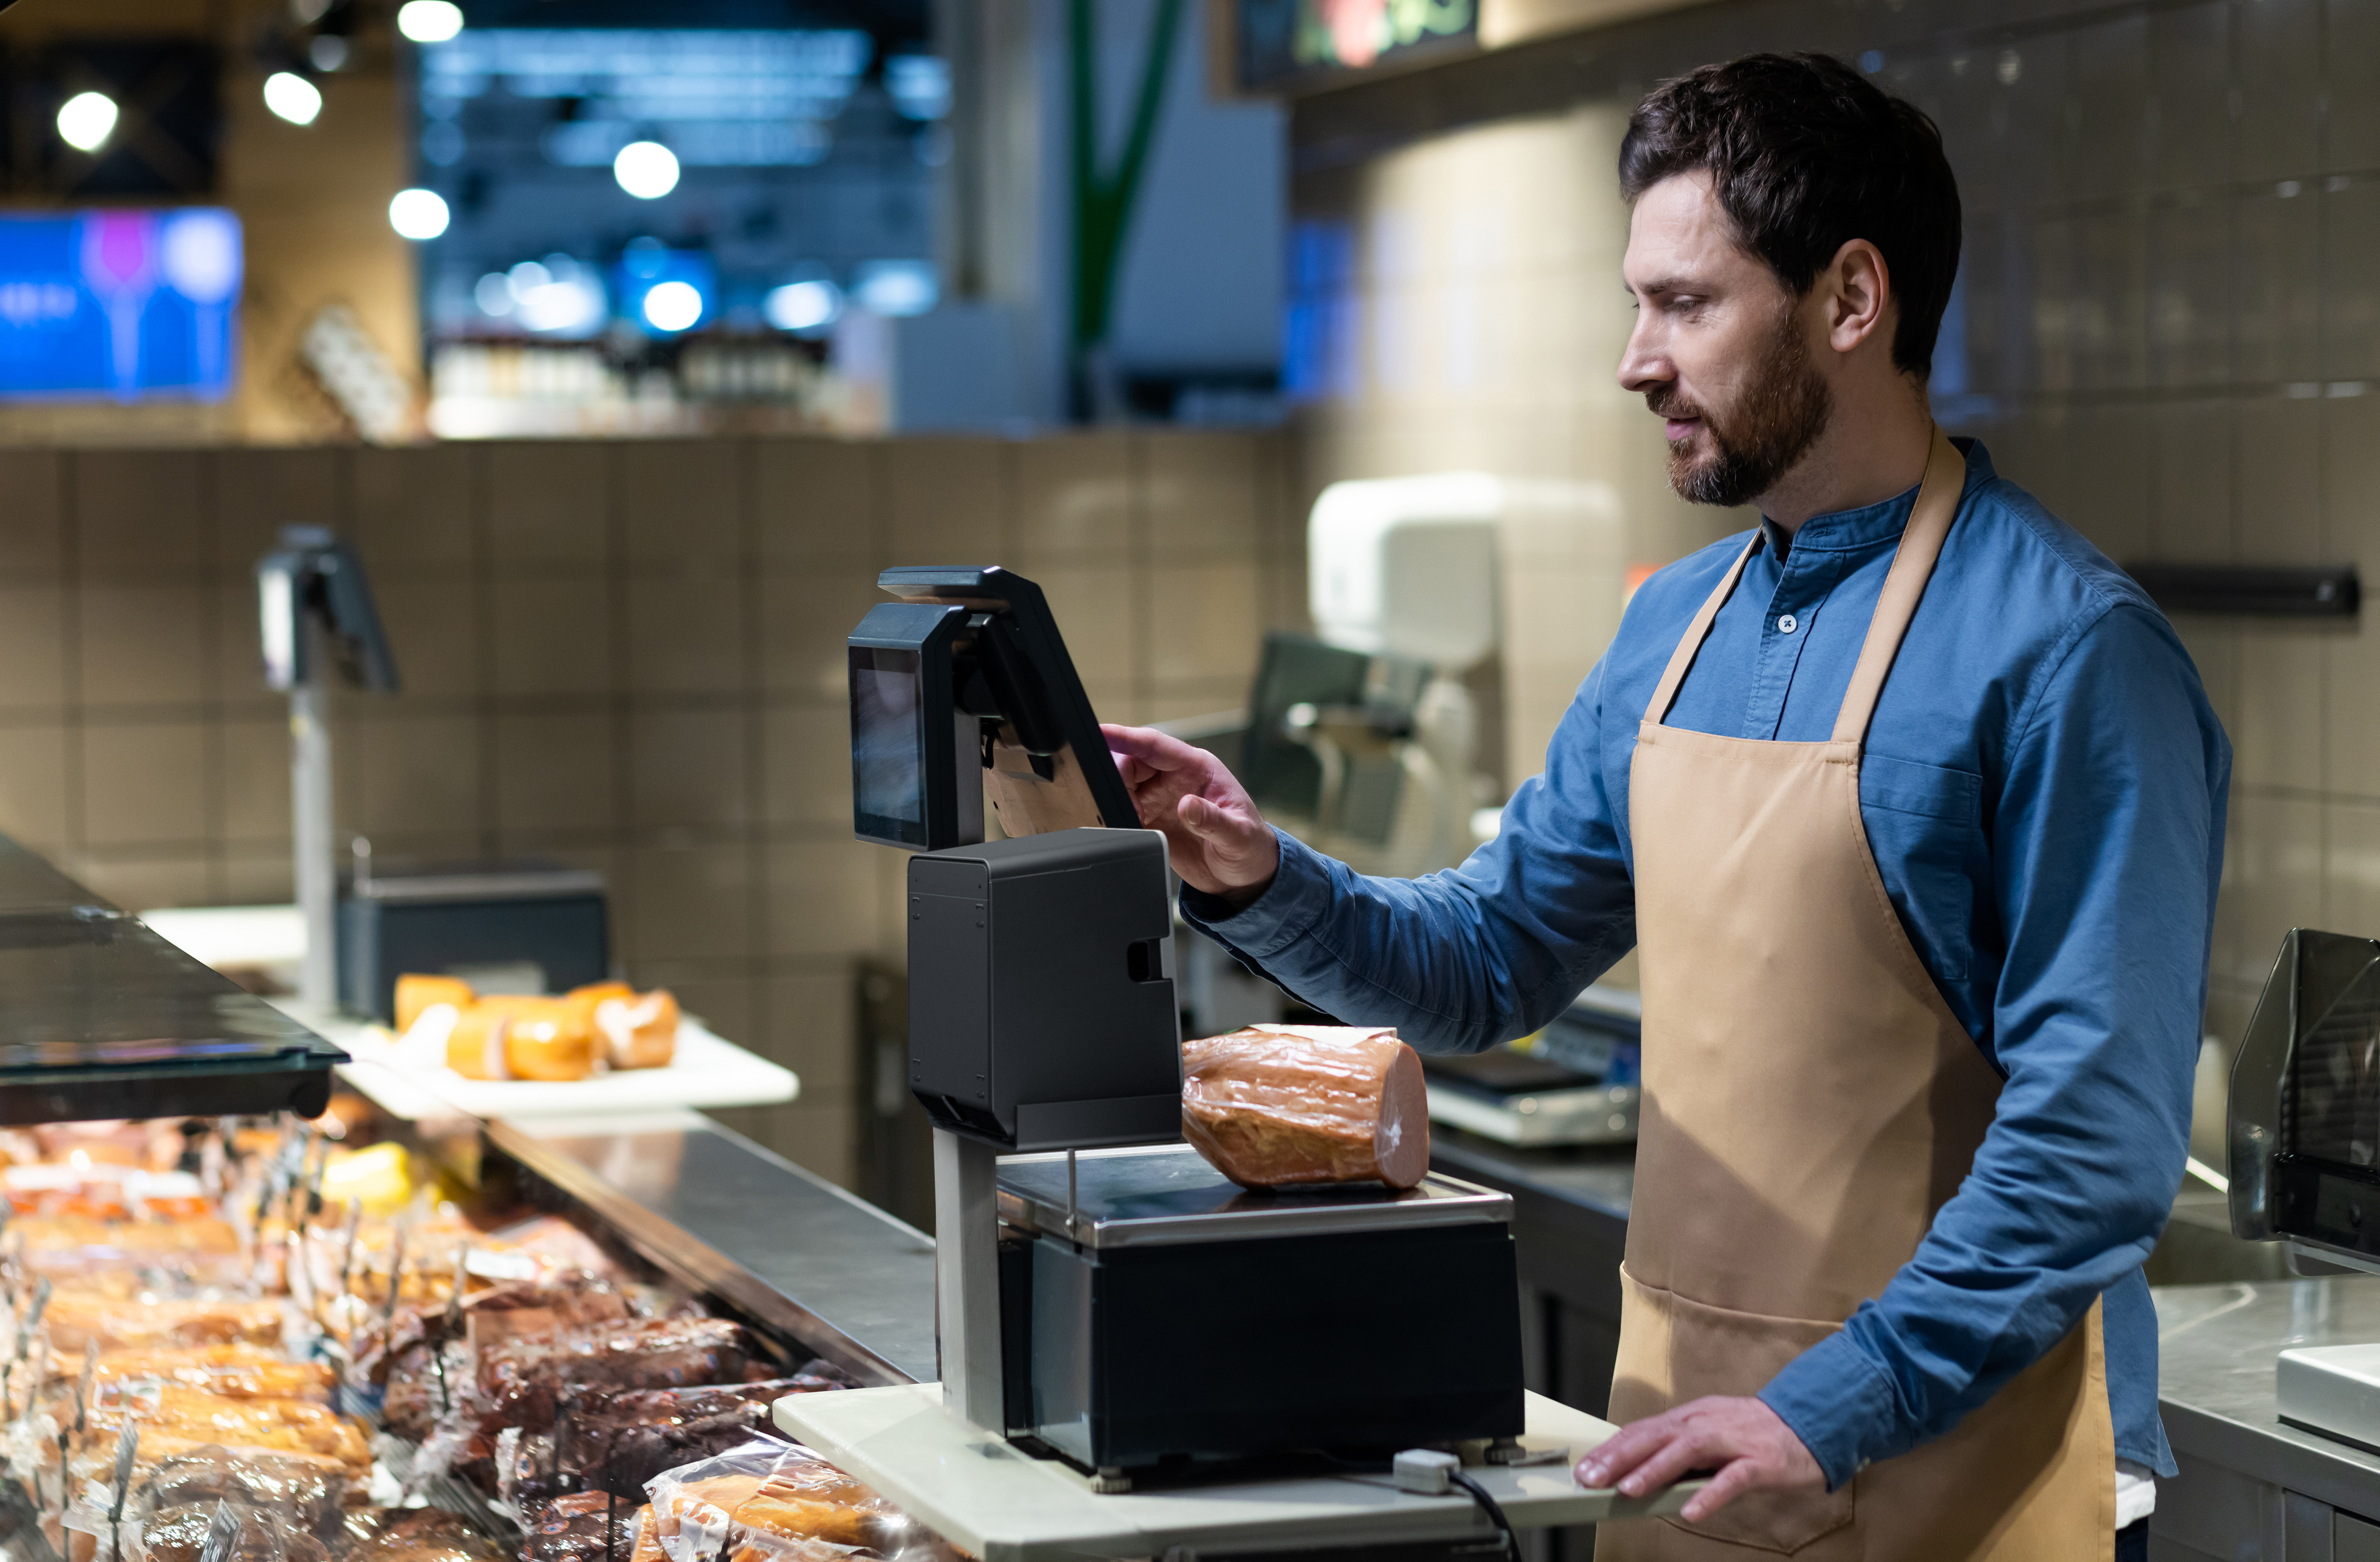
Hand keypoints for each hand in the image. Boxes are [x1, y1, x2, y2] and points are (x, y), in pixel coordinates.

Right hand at [1102, 723, 1279, 904]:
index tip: (1100, 732)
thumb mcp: (1238, 837)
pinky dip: (1116, 816)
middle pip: (1131, 762)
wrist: (1244, 875)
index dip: (1126, 737)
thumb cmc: (1250, 847)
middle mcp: (1175, 778)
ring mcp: (1159, 798)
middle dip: (1117, 776)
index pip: (1155, 746)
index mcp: (1197, 768)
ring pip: (1122, 785)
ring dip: (1116, 799)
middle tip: (1121, 804)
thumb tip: (1187, 805)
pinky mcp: (1150, 820)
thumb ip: (1214, 821)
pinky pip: (1123, 810)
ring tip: (1131, 821)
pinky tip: (1122, 828)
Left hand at [1573, 1396, 1823, 1521]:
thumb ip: (1675, 1448)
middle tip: (1592, 1477)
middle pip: (1657, 1435)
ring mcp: (1733, 1440)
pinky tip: (1691, 1511)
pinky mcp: (1760, 1461)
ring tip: (1628, 1490)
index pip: (1643, 1430)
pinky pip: (1733, 1478)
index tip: (1585, 1467)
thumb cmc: (1751, 1433)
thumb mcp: (1708, 1432)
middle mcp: (1706, 1423)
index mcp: (1690, 1417)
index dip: (1612, 1448)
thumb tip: (1634, 1467)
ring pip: (1688, 1450)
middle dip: (1620, 1456)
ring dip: (1656, 1470)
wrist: (1807, 1423)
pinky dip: (1711, 1495)